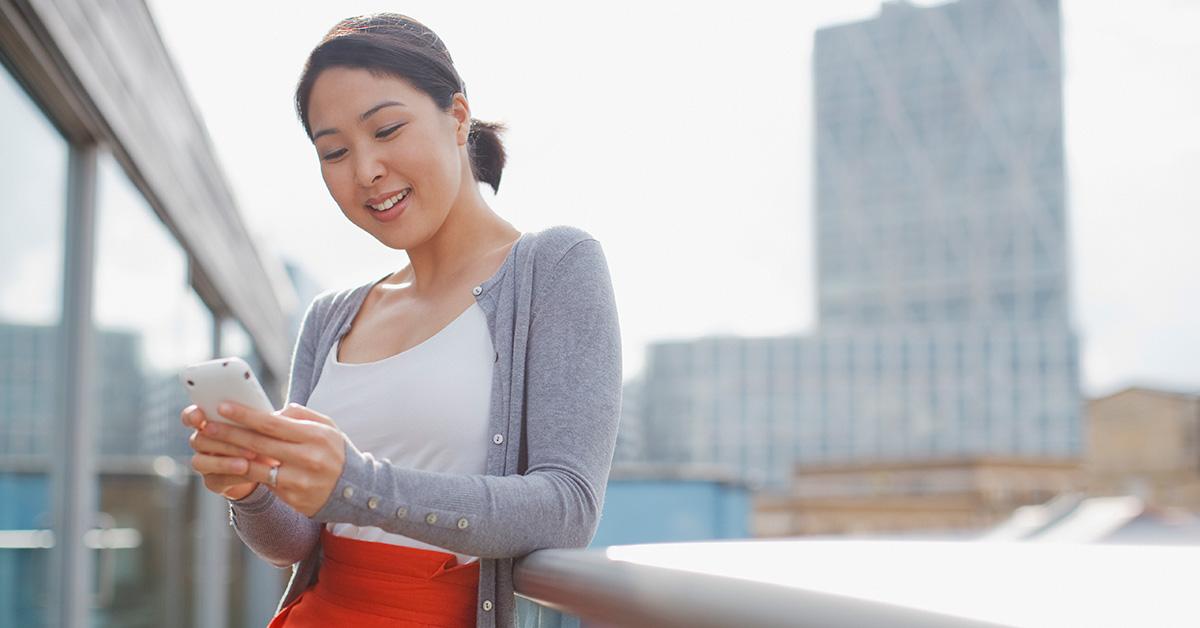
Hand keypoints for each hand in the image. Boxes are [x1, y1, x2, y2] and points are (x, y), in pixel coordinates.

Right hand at [181, 404, 267, 499]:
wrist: (267, 468)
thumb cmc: (266, 439)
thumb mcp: (265, 425)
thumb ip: (262, 416)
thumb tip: (278, 413)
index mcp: (212, 421)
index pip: (192, 416)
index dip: (192, 415)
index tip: (200, 414)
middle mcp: (204, 441)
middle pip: (198, 438)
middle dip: (220, 438)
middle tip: (238, 438)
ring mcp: (206, 462)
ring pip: (202, 460)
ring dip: (224, 459)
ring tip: (246, 461)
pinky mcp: (213, 481)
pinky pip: (216, 478)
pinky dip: (232, 474)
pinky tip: (248, 471)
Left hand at [199, 401, 346, 517]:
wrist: (357, 491)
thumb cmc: (337, 453)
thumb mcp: (328, 427)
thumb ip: (301, 415)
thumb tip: (272, 412)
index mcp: (315, 436)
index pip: (273, 424)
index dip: (245, 416)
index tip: (222, 407)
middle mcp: (307, 458)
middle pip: (259, 445)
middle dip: (229, 434)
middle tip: (205, 426)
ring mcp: (299, 481)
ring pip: (256, 467)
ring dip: (228, 457)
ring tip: (210, 448)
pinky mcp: (293, 498)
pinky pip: (263, 484)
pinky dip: (244, 474)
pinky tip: (227, 466)